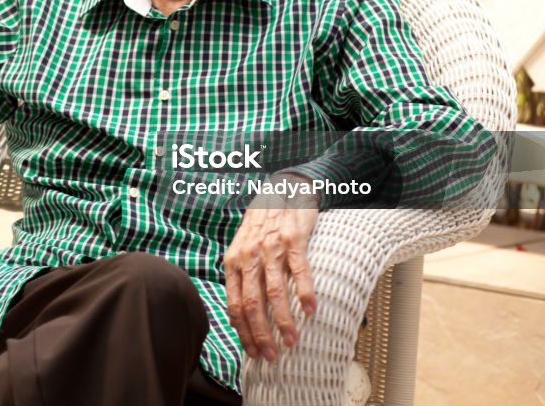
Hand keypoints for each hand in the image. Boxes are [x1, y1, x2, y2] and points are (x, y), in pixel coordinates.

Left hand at [223, 176, 318, 361]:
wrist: (282, 189)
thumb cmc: (263, 224)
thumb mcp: (244, 248)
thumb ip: (242, 277)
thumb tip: (241, 315)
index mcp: (233, 261)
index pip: (234, 304)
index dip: (243, 331)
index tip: (252, 353)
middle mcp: (248, 255)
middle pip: (252, 303)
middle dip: (260, 334)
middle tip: (271, 356)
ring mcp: (270, 247)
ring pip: (274, 291)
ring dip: (283, 320)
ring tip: (292, 341)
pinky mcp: (292, 238)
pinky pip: (299, 270)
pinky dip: (305, 293)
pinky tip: (310, 311)